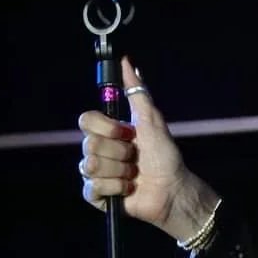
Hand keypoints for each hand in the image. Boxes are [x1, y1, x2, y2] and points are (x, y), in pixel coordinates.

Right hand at [78, 58, 219, 240]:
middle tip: (134, 156)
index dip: (106, 128)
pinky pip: (93, 187)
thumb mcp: (151, 119)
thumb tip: (127, 61)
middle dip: (119, 151)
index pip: (86, 120)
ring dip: (120, 170)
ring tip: (133, 173)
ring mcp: (95, 173)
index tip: (127, 133)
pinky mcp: (96, 195)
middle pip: (89, 144)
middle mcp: (98, 150)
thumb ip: (137, 91)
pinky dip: (117, 188)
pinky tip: (128, 188)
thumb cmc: (164, 154)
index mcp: (107, 131)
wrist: (172, 187)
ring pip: (91, 166)